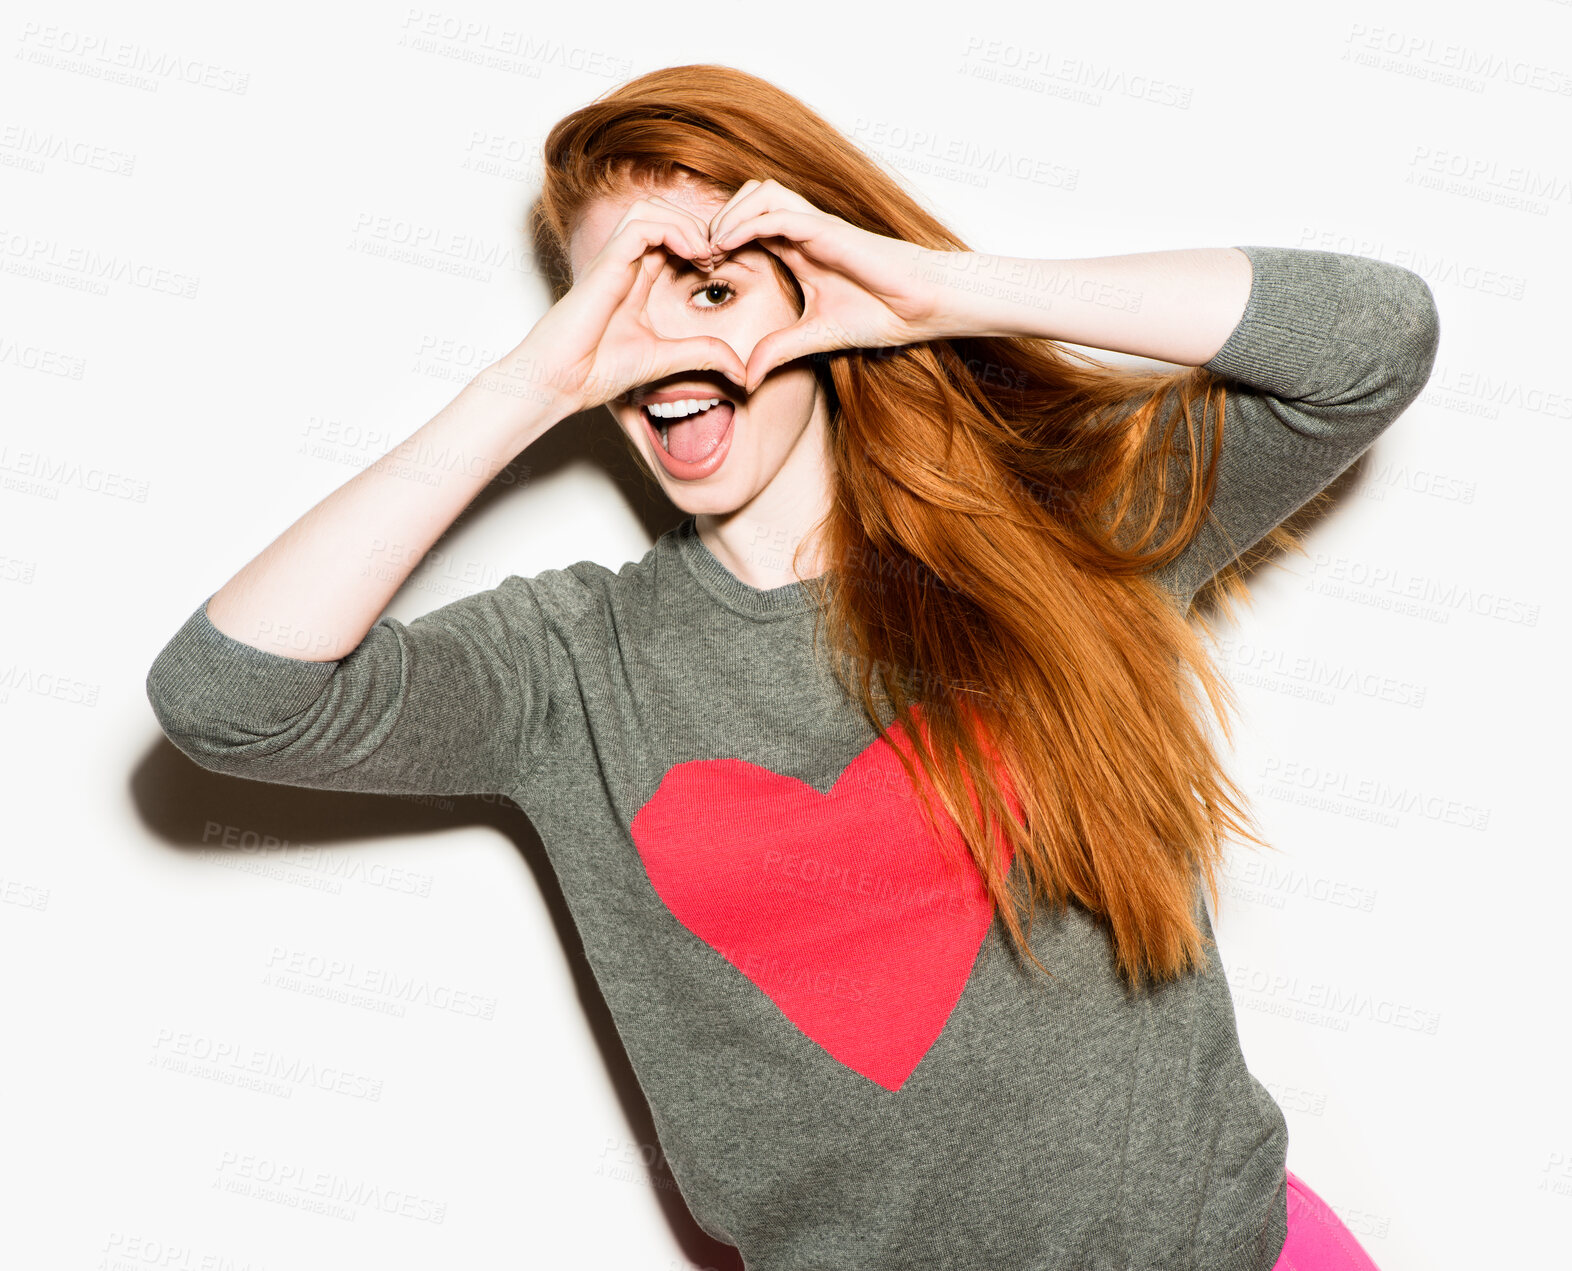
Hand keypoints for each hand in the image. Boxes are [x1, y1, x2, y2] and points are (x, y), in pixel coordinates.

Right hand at [512, 196, 746, 417]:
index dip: (702, 244)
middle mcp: (624, 263)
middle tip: (720, 257)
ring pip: (650, 209)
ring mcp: (613, 260)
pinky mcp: (605, 263)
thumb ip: (702, 356)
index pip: (671, 239)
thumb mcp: (666, 360)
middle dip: (698, 227)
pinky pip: (641, 224)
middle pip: (663, 214)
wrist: (560, 382)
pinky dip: (672, 230)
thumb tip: (742, 371)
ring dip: (686, 223)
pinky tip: (694, 255)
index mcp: (636, 280)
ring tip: (707, 254)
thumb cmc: (597, 372)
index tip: (723, 268)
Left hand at [703, 178, 952, 392]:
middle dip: (717, 221)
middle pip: (748, 200)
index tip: (697, 271)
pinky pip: (777, 211)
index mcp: (799, 251)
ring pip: (760, 192)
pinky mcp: (827, 229)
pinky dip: (747, 221)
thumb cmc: (883, 314)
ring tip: (709, 247)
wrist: (924, 307)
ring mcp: (815, 226)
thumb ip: (779, 350)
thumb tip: (746, 377)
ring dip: (729, 214)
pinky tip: (727, 244)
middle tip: (696, 255)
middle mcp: (803, 232)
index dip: (719, 242)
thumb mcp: (817, 338)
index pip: (748, 229)